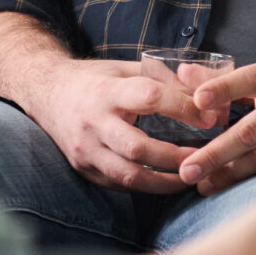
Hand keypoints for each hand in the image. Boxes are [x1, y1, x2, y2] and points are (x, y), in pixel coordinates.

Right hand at [17, 58, 203, 193]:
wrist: (45, 94)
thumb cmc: (93, 79)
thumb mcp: (123, 68)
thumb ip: (160, 78)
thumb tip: (203, 91)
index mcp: (107, 91)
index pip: (149, 97)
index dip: (182, 108)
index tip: (210, 117)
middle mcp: (93, 122)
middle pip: (137, 147)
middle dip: (174, 157)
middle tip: (204, 157)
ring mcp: (86, 150)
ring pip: (127, 175)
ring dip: (163, 182)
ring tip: (191, 177)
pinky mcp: (83, 169)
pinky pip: (118, 184)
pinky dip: (145, 186)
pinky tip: (166, 182)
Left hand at [179, 61, 255, 195]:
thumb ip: (227, 80)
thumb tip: (182, 74)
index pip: (251, 78)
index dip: (225, 87)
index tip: (198, 100)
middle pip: (252, 129)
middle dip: (216, 152)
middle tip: (187, 169)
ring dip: (230, 174)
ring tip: (201, 185)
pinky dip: (252, 180)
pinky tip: (230, 189)